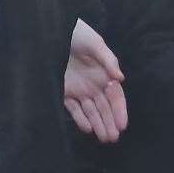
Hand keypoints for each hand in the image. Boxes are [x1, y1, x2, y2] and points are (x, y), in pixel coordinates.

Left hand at [64, 19, 127, 142]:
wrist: (51, 34)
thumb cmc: (78, 35)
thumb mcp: (95, 44)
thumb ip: (108, 60)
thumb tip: (121, 78)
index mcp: (106, 75)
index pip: (116, 97)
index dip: (120, 111)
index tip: (122, 125)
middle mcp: (95, 85)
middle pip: (104, 108)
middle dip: (109, 123)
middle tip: (112, 138)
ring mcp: (80, 90)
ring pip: (91, 112)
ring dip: (98, 124)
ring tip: (103, 138)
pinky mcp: (65, 92)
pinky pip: (74, 109)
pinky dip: (80, 119)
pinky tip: (87, 129)